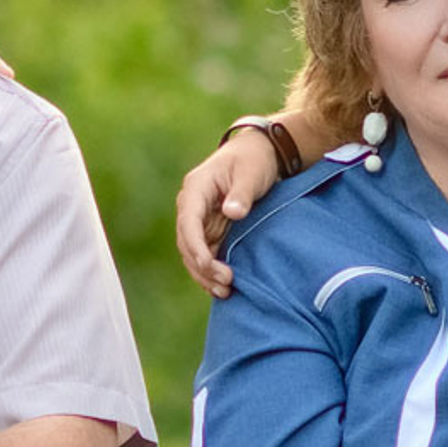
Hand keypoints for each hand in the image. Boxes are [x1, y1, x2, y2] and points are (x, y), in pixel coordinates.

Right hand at [176, 128, 284, 297]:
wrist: (260, 154)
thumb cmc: (254, 160)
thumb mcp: (251, 172)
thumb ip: (242, 193)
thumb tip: (231, 213)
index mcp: (196, 188)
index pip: (188, 221)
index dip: (195, 245)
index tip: (207, 264)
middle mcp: (192, 206)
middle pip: (187, 242)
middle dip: (202, 266)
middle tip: (225, 283)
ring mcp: (200, 219)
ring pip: (193, 253)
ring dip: (204, 274)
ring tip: (224, 292)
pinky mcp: (211, 230)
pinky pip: (205, 254)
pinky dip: (210, 271)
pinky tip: (222, 288)